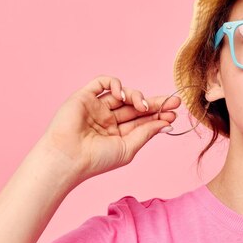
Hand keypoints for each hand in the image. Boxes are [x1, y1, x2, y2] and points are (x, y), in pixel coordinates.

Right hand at [34, 75, 178, 186]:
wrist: (68, 158)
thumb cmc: (96, 159)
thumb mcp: (128, 147)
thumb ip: (146, 133)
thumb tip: (166, 124)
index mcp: (117, 133)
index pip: (142, 119)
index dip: (158, 115)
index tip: (173, 114)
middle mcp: (107, 119)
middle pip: (136, 105)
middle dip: (156, 103)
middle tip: (174, 102)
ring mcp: (96, 107)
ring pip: (123, 93)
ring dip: (137, 96)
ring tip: (143, 106)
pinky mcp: (85, 96)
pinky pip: (102, 82)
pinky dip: (115, 84)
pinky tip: (122, 96)